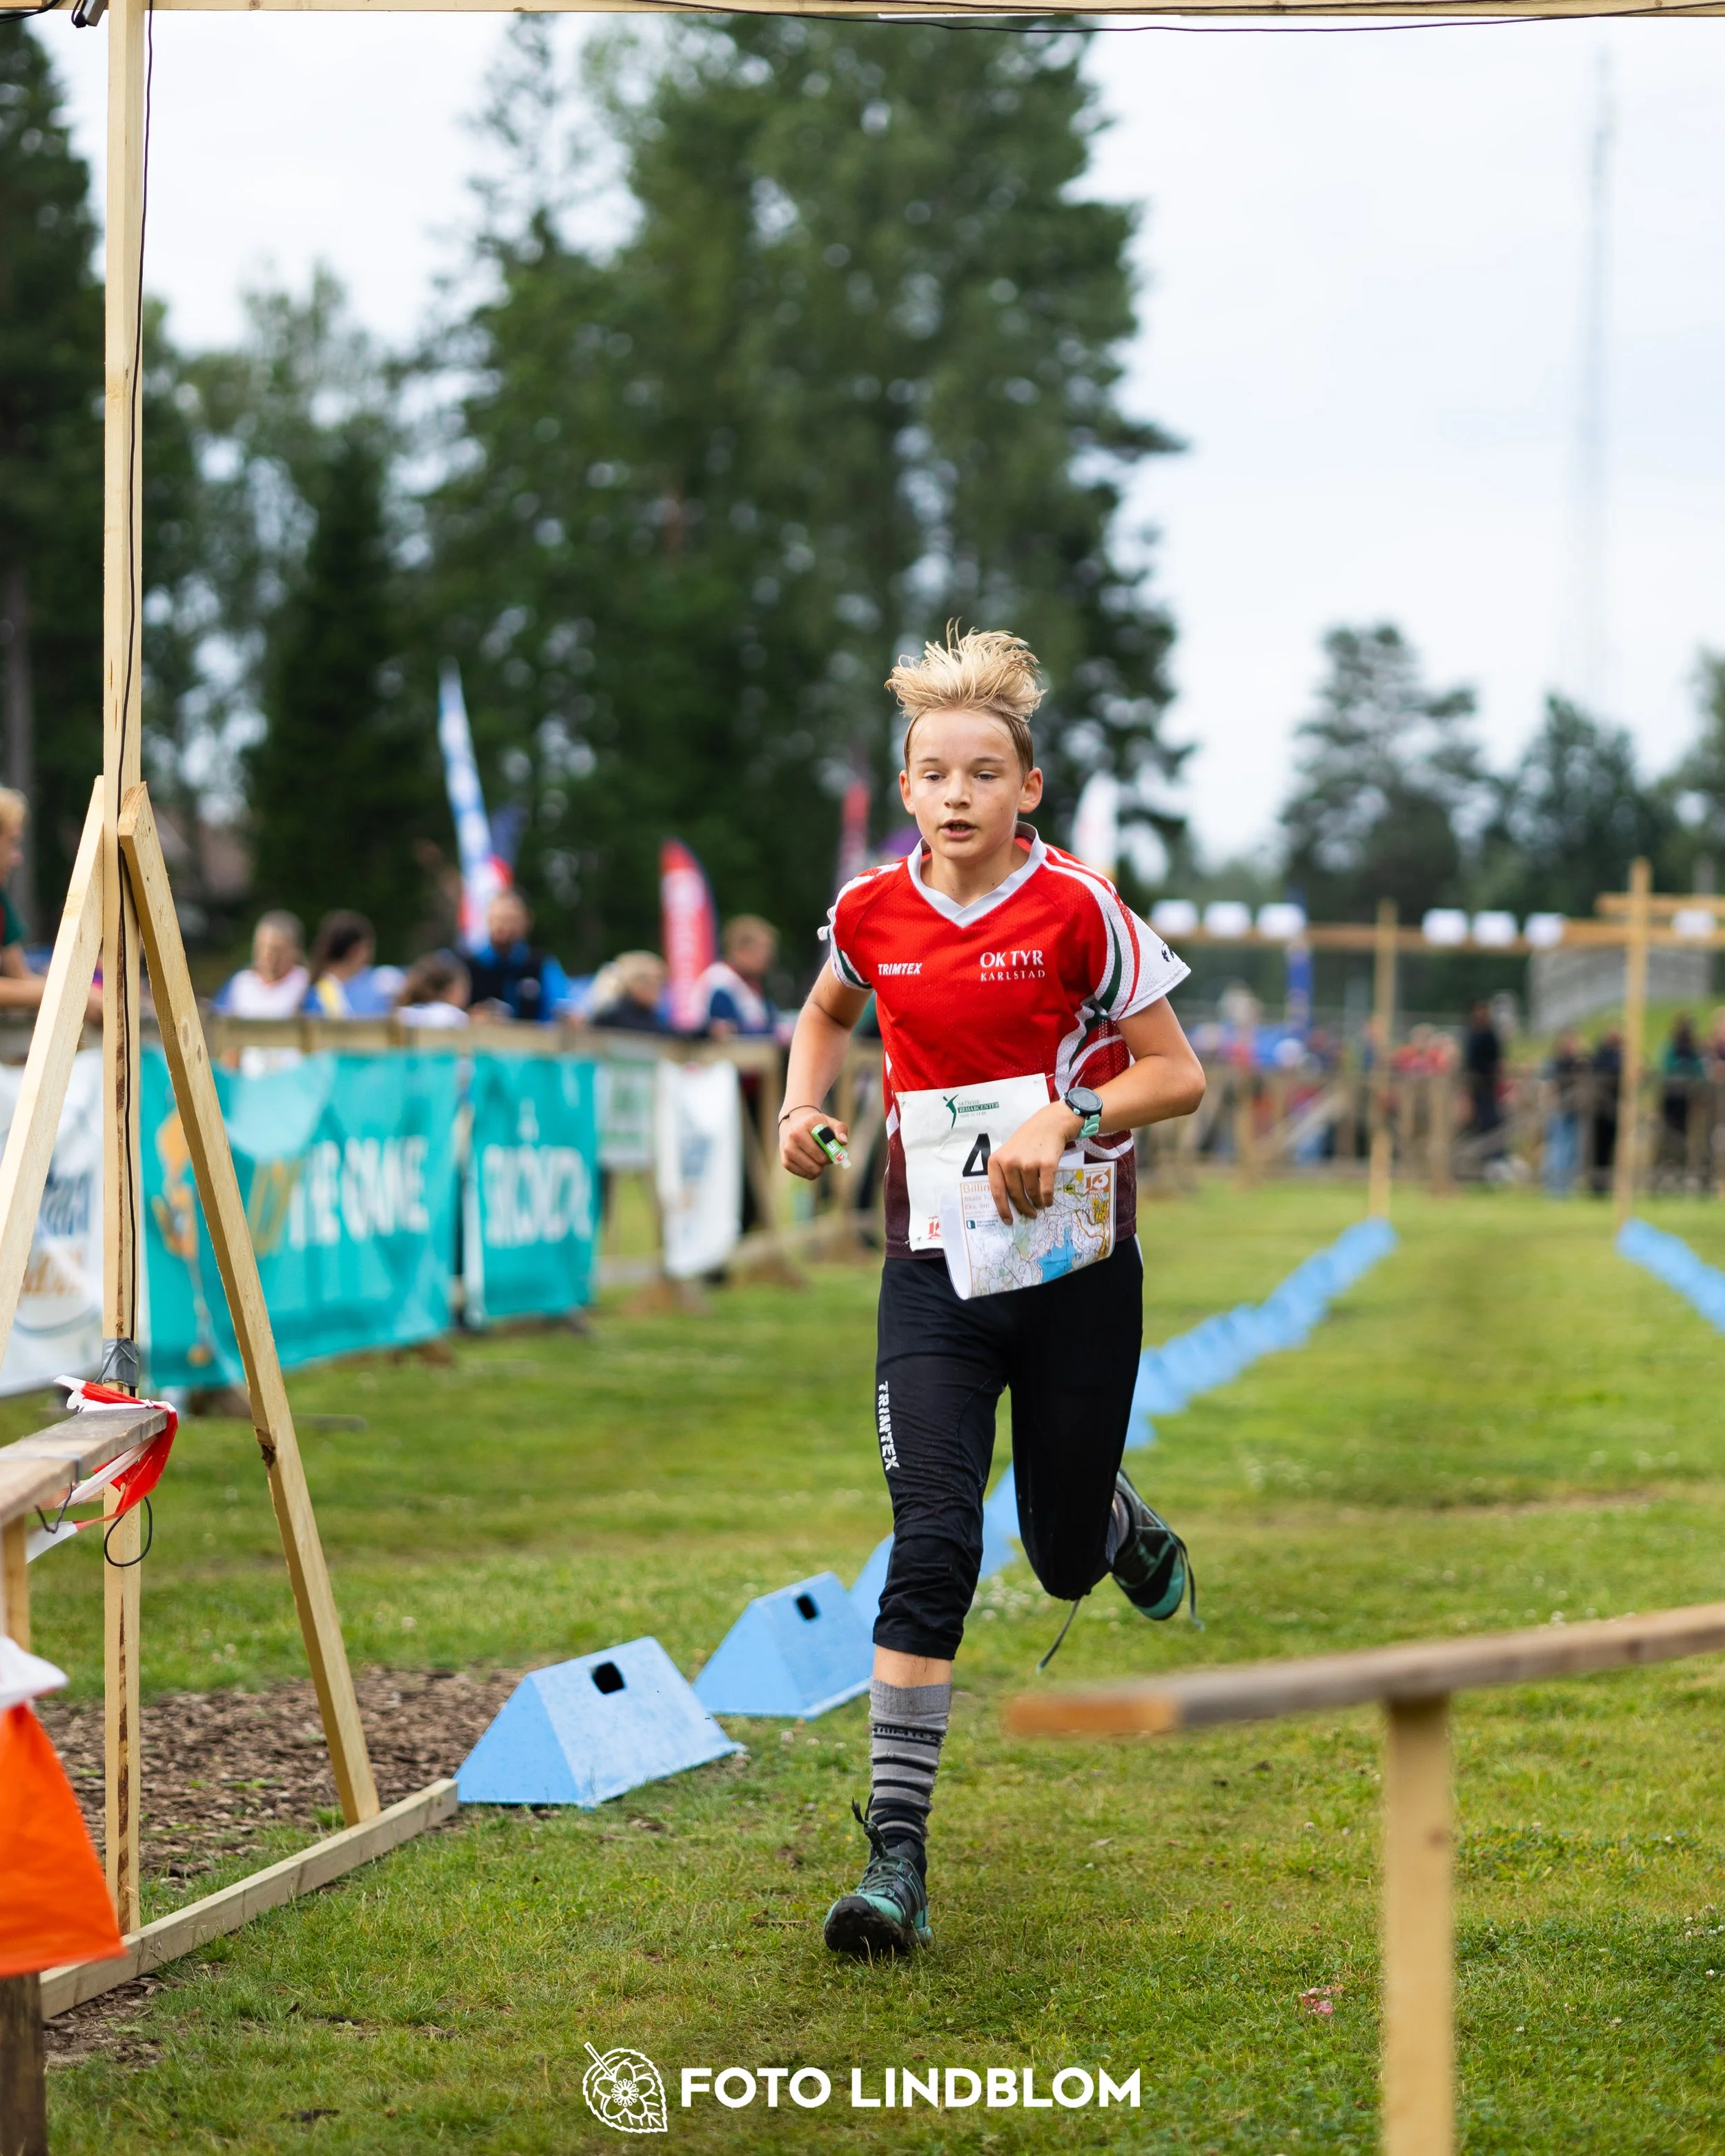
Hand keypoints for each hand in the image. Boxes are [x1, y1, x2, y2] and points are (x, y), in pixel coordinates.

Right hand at [780, 1105, 848, 1179]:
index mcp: (806, 1126)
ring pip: (813, 1171)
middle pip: (819, 1162)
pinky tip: (810, 1161)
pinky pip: (806, 1175)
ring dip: (820, 1167)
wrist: (793, 1123)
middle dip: (827, 1160)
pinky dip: (812, 1171)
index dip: (832, 1153)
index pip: (823, 1147)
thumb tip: (843, 1142)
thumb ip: (840, 1129)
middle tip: (826, 1154)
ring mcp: (788, 1151)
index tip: (833, 1149)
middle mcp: (793, 1137)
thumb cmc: (815, 1124)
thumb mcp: (829, 1121)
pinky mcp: (785, 1162)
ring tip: (818, 1157)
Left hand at [987, 1102, 1079, 1221]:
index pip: (997, 1191)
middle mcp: (1010, 1162)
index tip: (1008, 1220)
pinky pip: (1045, 1190)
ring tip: (1040, 1204)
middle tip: (1030, 1214)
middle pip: (1016, 1195)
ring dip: (1037, 1203)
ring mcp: (1028, 1163)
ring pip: (1032, 1193)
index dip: (1002, 1209)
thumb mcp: (1008, 1152)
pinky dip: (1047, 1199)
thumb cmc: (1028, 1140)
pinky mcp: (1045, 1165)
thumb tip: (1008, 1202)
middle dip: (1023, 1208)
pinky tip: (1048, 1201)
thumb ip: (1005, 1172)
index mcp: (996, 1160)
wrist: (1050, 1123)